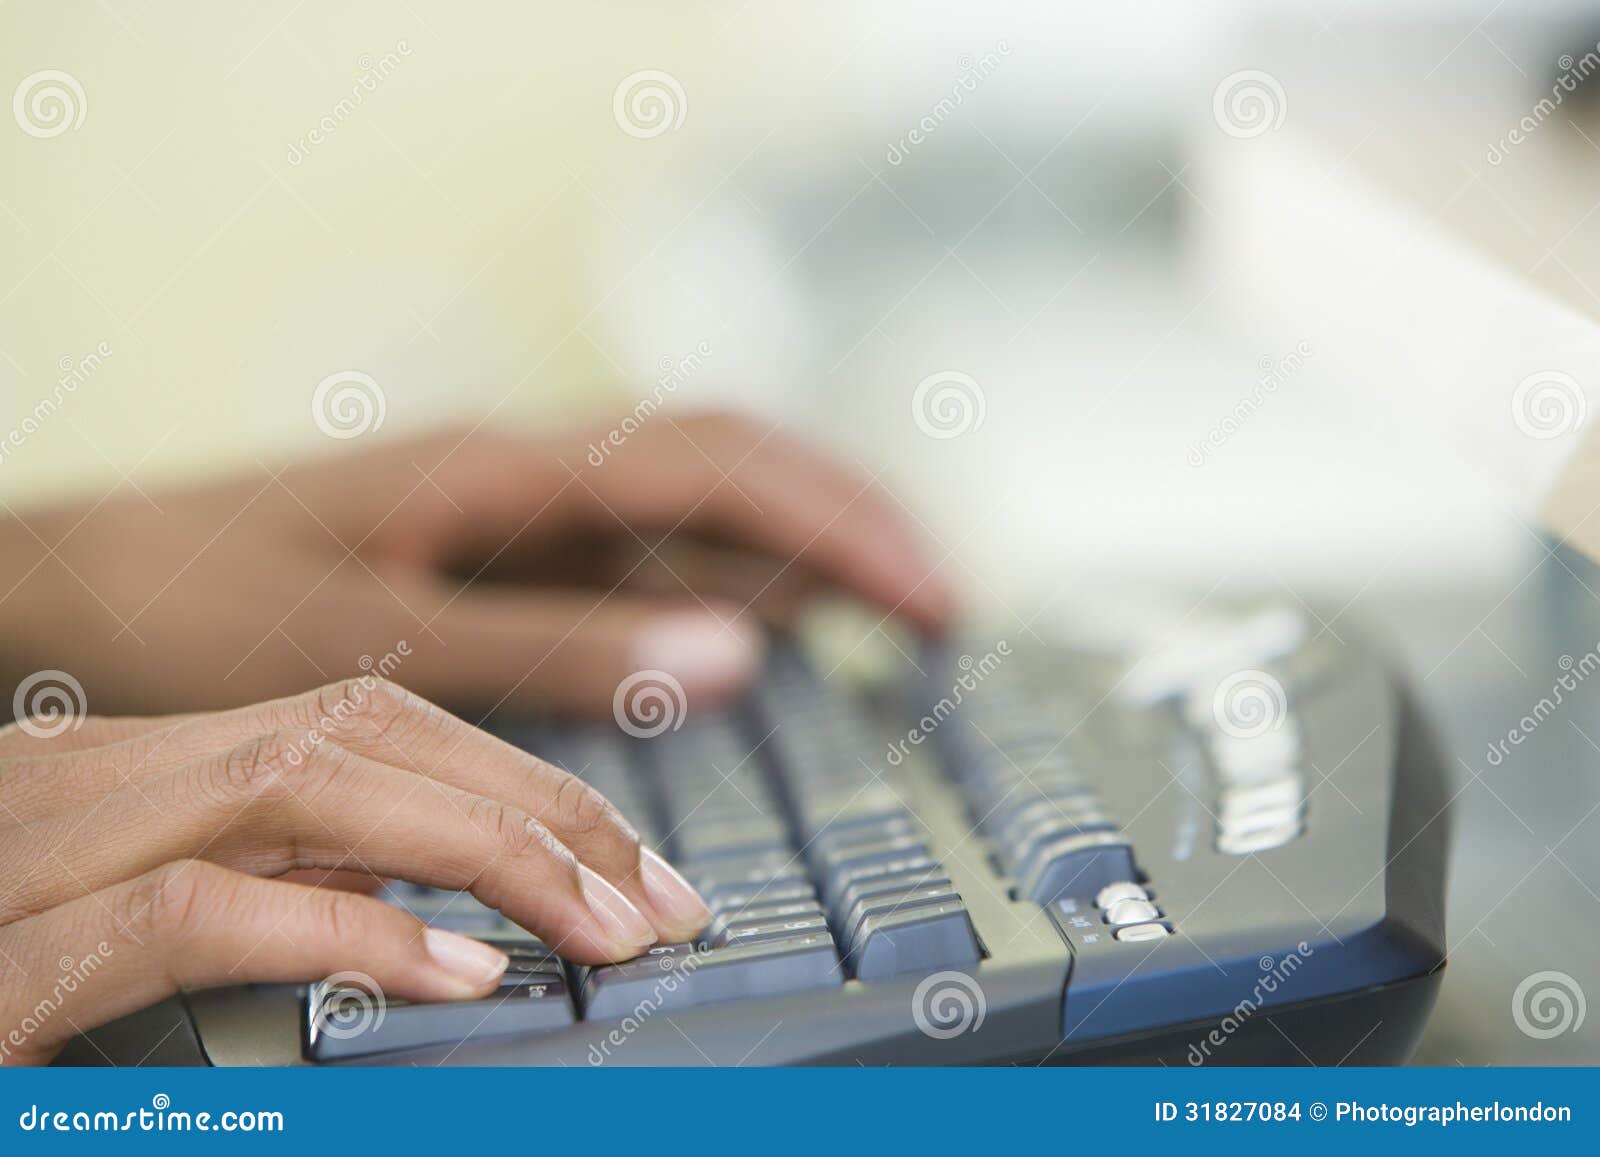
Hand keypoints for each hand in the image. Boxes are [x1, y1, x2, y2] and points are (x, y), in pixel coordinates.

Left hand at [0, 411, 952, 716]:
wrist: (73, 588)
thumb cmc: (199, 601)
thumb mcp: (379, 641)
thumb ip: (563, 647)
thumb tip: (737, 651)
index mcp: (511, 468)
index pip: (724, 465)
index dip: (841, 523)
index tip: (928, 593)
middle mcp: (529, 476)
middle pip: (734, 468)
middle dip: (849, 527)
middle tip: (942, 602)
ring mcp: (518, 516)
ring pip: (696, 515)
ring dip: (801, 556)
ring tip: (894, 613)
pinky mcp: (498, 561)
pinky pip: (641, 566)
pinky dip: (723, 596)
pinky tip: (766, 632)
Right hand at [0, 679, 710, 1065]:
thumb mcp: (132, 923)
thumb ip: (268, 896)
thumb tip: (427, 924)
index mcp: (139, 769)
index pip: (371, 726)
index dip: (523, 784)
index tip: (636, 864)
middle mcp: (96, 778)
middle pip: (369, 733)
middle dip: (542, 807)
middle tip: (664, 899)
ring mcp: (38, 850)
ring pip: (305, 781)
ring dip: (486, 849)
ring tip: (608, 924)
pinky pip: (191, 908)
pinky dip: (340, 927)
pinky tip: (453, 972)